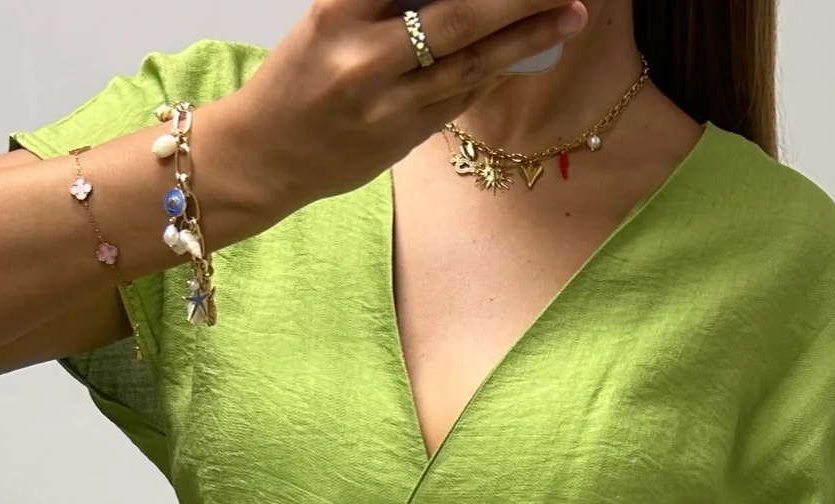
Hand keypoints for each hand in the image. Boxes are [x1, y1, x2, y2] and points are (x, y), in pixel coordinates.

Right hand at [220, 0, 589, 217]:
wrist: (263, 157)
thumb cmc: (299, 77)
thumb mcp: (330, 20)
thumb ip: (386, 1)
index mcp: (337, 13)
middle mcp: (363, 60)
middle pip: (457, 16)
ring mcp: (387, 106)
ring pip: (470, 65)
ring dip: (527, 38)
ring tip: (571, 13)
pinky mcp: (403, 139)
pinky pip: (460, 97)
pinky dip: (496, 68)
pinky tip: (533, 47)